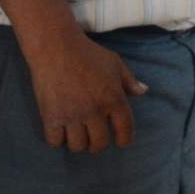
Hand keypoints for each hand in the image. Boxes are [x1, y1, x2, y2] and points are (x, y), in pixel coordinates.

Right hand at [26, 33, 147, 151]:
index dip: (125, 139)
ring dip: (79, 143)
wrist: (56, 48)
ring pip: (77, 146)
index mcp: (114, 99)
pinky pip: (55, 141)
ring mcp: (72, 115)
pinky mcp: (51, 116)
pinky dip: (58, 140)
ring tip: (77, 135)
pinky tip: (60, 132)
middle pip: (99, 143)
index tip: (121, 141)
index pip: (125, 130)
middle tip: (94, 138)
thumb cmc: (88, 54)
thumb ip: (129, 80)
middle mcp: (94, 111)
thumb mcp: (115, 63)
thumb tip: (143, 91)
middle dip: (98, 144)